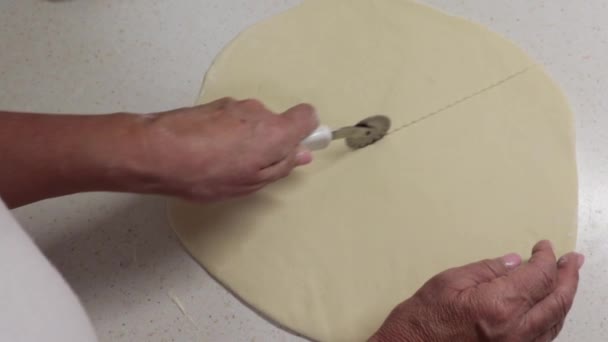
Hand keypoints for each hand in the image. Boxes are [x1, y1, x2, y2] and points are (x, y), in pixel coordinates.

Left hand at [131, 98, 317, 200]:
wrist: (156, 151)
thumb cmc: (207, 173)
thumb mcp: (250, 182)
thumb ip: (281, 166)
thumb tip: (301, 155)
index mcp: (275, 131)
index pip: (307, 116)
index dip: (305, 133)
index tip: (293, 151)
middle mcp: (258, 111)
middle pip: (276, 123)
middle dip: (269, 143)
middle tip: (249, 168)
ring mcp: (233, 105)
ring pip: (251, 122)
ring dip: (245, 140)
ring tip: (221, 163)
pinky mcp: (212, 105)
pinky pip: (231, 120)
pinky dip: (226, 134)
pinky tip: (206, 152)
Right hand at [370, 241, 583, 341]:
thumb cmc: (422, 320)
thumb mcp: (449, 281)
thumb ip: (487, 270)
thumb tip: (514, 262)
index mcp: (498, 306)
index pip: (537, 276)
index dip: (545, 258)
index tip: (543, 247)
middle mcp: (515, 331)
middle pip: (556, 299)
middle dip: (567, 276)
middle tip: (572, 260)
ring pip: (555, 321)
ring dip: (564, 297)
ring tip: (566, 280)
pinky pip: (544, 337)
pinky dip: (553, 318)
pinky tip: (550, 308)